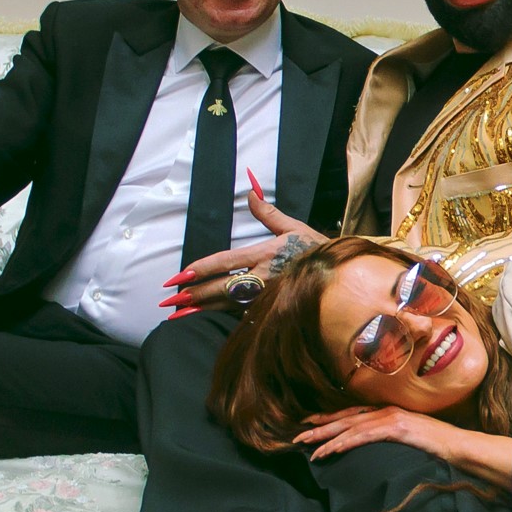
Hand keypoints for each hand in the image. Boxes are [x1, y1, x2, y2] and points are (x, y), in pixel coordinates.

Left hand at [160, 173, 325, 318]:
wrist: (342, 275)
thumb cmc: (316, 249)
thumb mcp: (293, 227)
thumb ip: (268, 213)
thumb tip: (251, 193)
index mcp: (263, 254)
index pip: (224, 262)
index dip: (200, 270)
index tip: (180, 275)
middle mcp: (262, 277)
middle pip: (221, 288)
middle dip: (193, 295)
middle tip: (169, 301)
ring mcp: (266, 295)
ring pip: (228, 304)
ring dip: (203, 309)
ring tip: (180, 314)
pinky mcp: (273, 307)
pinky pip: (243, 313)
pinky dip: (223, 316)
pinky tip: (207, 319)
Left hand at [291, 404, 458, 463]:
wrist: (457, 445)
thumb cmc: (435, 445)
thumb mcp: (408, 438)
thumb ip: (390, 437)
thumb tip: (373, 444)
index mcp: (387, 411)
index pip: (351, 414)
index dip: (328, 418)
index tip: (308, 424)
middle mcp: (385, 410)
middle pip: (345, 418)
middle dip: (320, 427)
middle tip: (298, 436)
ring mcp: (391, 418)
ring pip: (351, 427)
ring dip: (327, 438)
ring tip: (309, 447)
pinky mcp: (397, 429)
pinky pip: (366, 436)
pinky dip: (347, 442)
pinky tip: (333, 449)